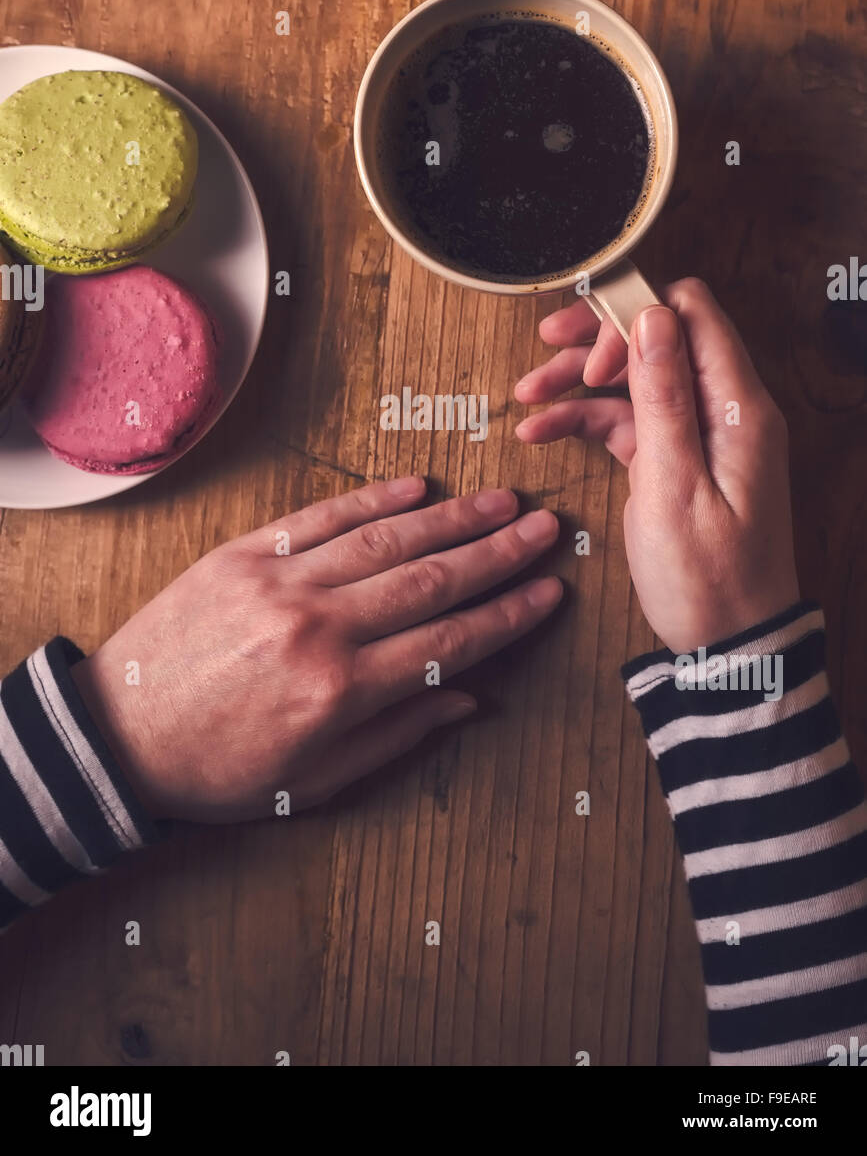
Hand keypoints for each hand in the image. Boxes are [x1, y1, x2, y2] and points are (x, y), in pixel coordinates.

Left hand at [72, 478, 561, 821]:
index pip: (449, 642)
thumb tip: (471, 700)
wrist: (118, 738)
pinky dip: (372, 500)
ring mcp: (279, 583)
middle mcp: (318, 627)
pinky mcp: (243, 555)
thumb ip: (397, 735)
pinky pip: (320, 518)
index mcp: (340, 691)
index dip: (507, 614)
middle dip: (497, 553)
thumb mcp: (314, 783)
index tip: (549, 591)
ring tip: (500, 500)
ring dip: (451, 518)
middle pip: (430, 580)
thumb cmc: (219, 771)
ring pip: (384, 541)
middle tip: (545, 527)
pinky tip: (416, 487)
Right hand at [514, 278, 799, 651]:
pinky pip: (629, 421)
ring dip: (580, 382)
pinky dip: (586, 420)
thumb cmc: (709, 579)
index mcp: (737, 406)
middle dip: (597, 341)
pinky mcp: (676, 460)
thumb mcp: (674, 485)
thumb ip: (664, 397)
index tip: (587, 346)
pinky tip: (541, 430)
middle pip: (657, 338)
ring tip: (527, 395)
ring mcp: (699, 434)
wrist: (728, 644)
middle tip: (546, 354)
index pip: (692, 314)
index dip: (634, 315)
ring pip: (635, 378)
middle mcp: (723, 409)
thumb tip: (653, 318)